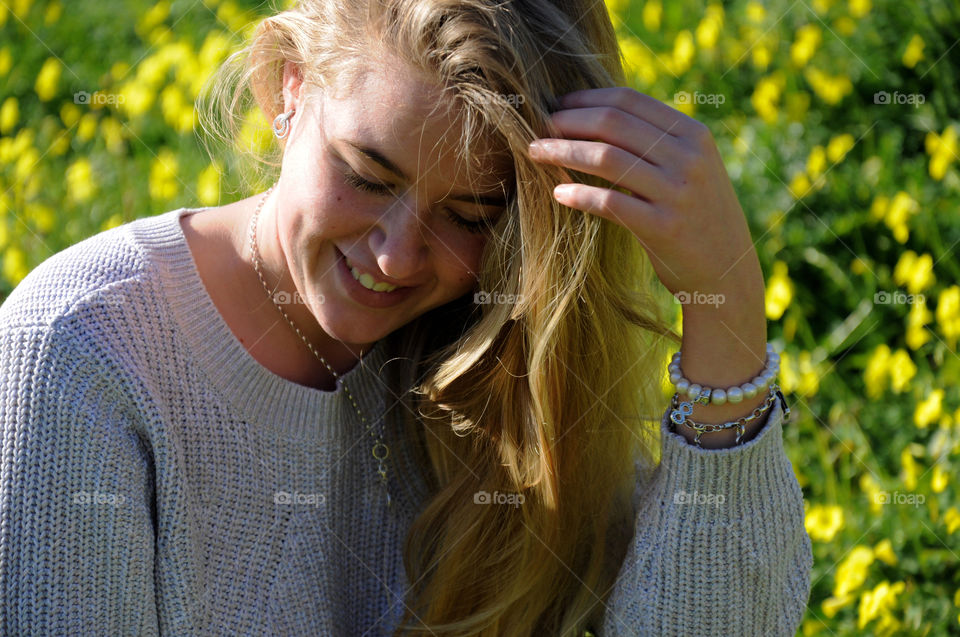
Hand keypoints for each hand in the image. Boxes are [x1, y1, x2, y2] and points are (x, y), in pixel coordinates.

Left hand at [527, 87, 762, 304]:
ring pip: (607, 159)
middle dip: (567, 122)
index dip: (584, 99)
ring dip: (563, 152)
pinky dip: (579, 195)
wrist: (725, 272)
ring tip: (535, 154)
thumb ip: (656, 142)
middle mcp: (689, 157)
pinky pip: (610, 203)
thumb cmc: (694, 216)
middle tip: (536, 129)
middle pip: (612, 124)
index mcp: (693, 134)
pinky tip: (558, 194)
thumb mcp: (689, 168)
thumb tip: (593, 115)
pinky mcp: (665, 228)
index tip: (555, 105)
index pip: (628, 101)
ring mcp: (679, 192)